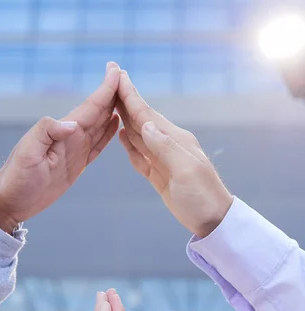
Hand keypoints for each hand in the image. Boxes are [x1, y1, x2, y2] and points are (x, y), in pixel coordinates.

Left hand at [0, 63, 120, 233]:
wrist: (11, 200)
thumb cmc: (16, 177)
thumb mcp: (27, 153)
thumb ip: (47, 132)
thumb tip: (73, 125)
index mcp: (62, 131)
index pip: (90, 107)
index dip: (105, 89)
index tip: (117, 70)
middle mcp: (71, 137)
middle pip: (98, 111)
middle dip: (112, 93)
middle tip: (125, 74)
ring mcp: (75, 150)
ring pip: (100, 125)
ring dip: (113, 109)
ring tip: (127, 94)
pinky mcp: (77, 164)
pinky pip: (97, 145)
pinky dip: (108, 132)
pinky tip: (115, 121)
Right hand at [117, 71, 232, 238]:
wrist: (213, 221)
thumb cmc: (202, 197)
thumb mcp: (185, 171)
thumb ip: (164, 147)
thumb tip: (145, 124)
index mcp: (176, 140)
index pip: (148, 114)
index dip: (131, 95)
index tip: (117, 74)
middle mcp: (169, 146)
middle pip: (141, 119)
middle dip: (126, 100)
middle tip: (111, 79)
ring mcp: (163, 161)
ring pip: (139, 135)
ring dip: (125, 118)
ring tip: (112, 102)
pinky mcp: (159, 176)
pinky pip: (140, 156)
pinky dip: (129, 144)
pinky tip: (122, 134)